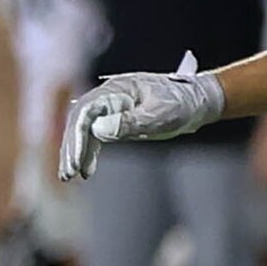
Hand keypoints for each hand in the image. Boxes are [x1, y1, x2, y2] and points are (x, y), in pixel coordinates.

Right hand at [59, 62, 226, 180]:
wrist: (199, 101)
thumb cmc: (182, 102)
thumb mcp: (159, 114)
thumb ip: (129, 122)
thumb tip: (98, 131)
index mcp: (116, 90)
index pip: (85, 113)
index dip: (77, 137)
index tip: (75, 159)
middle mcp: (109, 98)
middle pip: (80, 122)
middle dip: (72, 148)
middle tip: (67, 173)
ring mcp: (113, 109)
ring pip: (86, 131)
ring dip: (78, 153)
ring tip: (70, 175)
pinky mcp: (119, 120)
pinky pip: (97, 137)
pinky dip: (91, 153)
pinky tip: (87, 170)